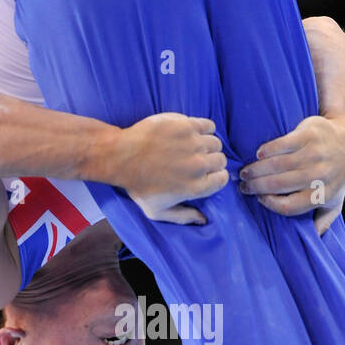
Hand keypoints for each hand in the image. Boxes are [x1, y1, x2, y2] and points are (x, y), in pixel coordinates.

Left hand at [113, 112, 228, 224]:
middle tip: (197, 159)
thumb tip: (203, 220)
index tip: (205, 174)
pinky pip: (209, 125)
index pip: (222, 179)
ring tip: (193, 146)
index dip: (215, 176)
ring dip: (207, 144)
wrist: (122, 157)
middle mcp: (200, 165)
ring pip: (215, 142)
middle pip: (220, 160)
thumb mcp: (157, 212)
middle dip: (211, 161)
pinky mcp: (187, 125)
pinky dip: (204, 128)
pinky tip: (192, 133)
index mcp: (196, 187)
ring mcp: (194, 143)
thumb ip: (183, 217)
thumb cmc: (138, 186)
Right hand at [238, 113, 344, 229]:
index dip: (270, 203)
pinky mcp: (309, 134)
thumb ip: (324, 220)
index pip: (290, 206)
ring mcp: (315, 154)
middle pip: (279, 184)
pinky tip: (259, 154)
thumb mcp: (335, 200)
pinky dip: (267, 150)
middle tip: (244, 186)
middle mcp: (319, 175)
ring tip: (245, 172)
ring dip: (256, 169)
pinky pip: (282, 144)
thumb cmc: (335, 175)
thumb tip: (313, 240)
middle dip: (256, 186)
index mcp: (322, 194)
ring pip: (278, 164)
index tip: (260, 199)